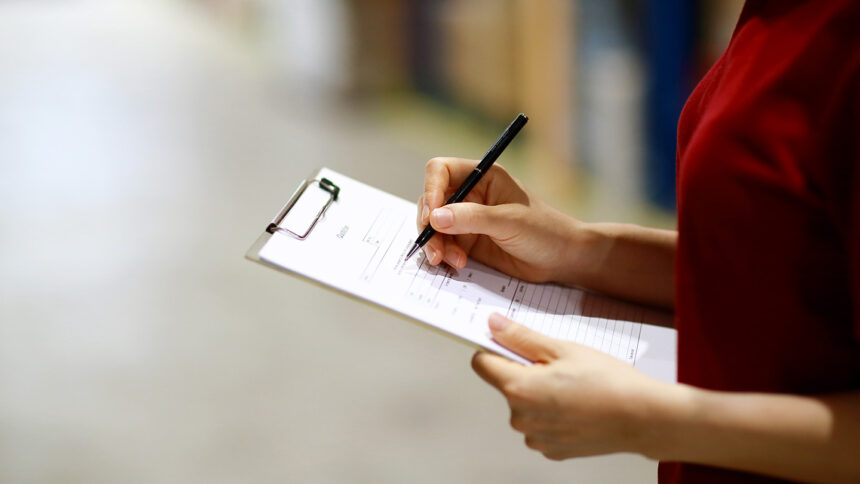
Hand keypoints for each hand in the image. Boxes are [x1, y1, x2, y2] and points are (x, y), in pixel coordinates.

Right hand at [418, 157, 579, 281]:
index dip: (431, 189)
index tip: (432, 215)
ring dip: (435, 244)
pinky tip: (458, 265)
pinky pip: (443, 245)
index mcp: (482, 176)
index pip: (441, 170)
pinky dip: (444, 255)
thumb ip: (473, 218)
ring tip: (451, 261)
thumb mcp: (509, 221)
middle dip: (428, 225)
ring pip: (434, 226)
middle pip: (431, 201)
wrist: (561, 259)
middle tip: (435, 248)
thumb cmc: (544, 231)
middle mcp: (470, 194)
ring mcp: (466, 219)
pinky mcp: (467, 241)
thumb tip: (436, 217)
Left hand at [471, 313, 679, 460]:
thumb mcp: (562, 349)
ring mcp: (536, 437)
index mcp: (519, 388)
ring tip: (573, 388)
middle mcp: (521, 417)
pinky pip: (541, 426)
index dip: (495, 349)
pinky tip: (578, 407)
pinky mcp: (551, 450)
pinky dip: (553, 416)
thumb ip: (521, 337)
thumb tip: (494, 325)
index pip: (482, 364)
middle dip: (525, 372)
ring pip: (525, 407)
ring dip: (539, 395)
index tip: (511, 343)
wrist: (643, 418)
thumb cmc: (608, 382)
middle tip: (559, 366)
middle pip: (507, 385)